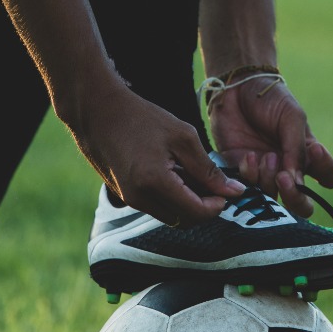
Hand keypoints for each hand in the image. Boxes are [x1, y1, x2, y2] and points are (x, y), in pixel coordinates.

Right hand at [65, 84, 244, 226]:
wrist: (97, 111)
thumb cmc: (141, 118)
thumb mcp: (182, 137)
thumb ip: (208, 169)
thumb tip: (235, 191)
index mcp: (155, 182)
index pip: (196, 213)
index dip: (217, 206)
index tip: (226, 191)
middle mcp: (139, 198)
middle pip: (185, 220)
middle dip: (204, 207)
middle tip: (213, 183)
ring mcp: (129, 199)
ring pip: (171, 216)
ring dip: (188, 203)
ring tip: (192, 174)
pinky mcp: (125, 196)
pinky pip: (156, 207)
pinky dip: (172, 197)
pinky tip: (174, 173)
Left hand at [207, 75, 332, 216]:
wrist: (235, 88)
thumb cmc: (270, 99)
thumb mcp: (291, 117)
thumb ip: (296, 149)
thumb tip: (296, 181)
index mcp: (309, 155)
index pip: (330, 177)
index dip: (326, 171)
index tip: (315, 151)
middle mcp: (289, 170)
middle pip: (302, 204)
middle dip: (295, 198)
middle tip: (283, 178)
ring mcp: (264, 175)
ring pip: (274, 199)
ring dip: (269, 180)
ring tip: (265, 156)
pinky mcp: (240, 174)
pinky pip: (248, 188)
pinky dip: (249, 175)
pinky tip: (247, 156)